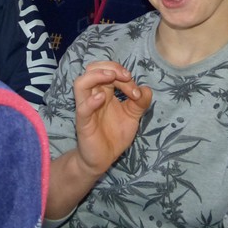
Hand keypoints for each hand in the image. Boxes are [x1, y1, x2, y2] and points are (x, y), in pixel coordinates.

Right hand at [73, 61, 152, 176]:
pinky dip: (91, 100)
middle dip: (111, 68)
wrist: (103, 159)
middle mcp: (93, 96)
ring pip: (81, 83)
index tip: (137, 92)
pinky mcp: (84, 123)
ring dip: (96, 75)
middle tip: (126, 77)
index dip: (124, 75)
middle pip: (92, 68)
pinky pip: (83, 108)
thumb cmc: (114, 135)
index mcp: (105, 92)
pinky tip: (102, 99)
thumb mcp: (132, 117)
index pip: (110, 72)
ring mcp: (86, 108)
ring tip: (111, 77)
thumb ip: (140, 103)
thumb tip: (147, 89)